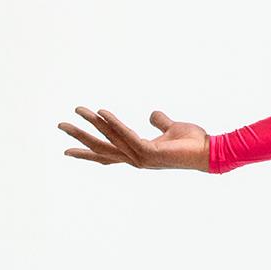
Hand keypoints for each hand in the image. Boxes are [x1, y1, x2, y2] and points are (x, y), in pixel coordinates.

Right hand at [57, 107, 210, 170]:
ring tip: (78, 110)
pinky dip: (114, 123)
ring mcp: (141, 157)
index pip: (107, 154)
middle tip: (61, 125)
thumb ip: (160, 123)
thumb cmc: (193, 143)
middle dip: (80, 136)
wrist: (209, 152)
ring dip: (92, 124)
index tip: (67, 151)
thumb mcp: (172, 129)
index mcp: (137, 154)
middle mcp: (135, 158)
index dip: (87, 153)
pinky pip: (126, 135)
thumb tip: (153, 114)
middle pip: (100, 148)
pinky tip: (103, 112)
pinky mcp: (149, 153)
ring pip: (109, 139)